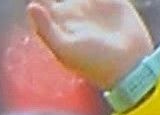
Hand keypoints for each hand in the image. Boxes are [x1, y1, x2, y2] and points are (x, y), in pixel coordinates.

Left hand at [27, 0, 154, 89]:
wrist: (129, 63)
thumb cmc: (93, 61)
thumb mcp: (64, 48)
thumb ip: (45, 28)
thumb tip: (31, 6)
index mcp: (59, 24)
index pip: (43, 3)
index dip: (42, 0)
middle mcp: (74, 12)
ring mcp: (92, 6)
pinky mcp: (113, 1)